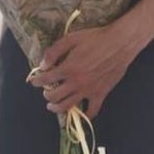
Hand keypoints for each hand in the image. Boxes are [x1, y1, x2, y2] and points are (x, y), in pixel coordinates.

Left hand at [27, 23, 142, 118]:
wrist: (119, 43)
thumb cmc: (95, 38)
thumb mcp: (71, 38)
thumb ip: (54, 51)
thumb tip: (42, 65)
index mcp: (67, 68)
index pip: (46, 79)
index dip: (37, 81)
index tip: (34, 81)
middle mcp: (76, 82)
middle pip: (54, 96)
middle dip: (46, 95)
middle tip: (46, 92)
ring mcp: (88, 90)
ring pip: (68, 106)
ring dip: (57, 108)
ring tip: (53, 107)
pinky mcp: (101, 94)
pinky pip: (92, 111)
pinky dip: (85, 115)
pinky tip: (81, 113)